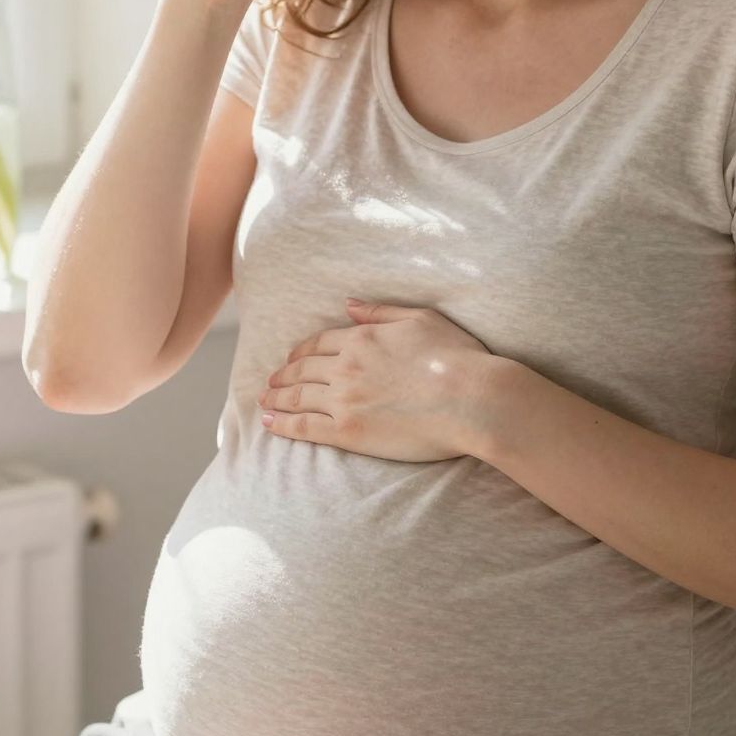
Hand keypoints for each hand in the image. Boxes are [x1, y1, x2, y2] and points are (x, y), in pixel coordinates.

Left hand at [256, 298, 495, 462]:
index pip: (320, 343)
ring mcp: (344, 399)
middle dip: (283, 375)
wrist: (470, 398)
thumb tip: (349, 304)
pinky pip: (304, 426)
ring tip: (265, 401)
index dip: (302, 351)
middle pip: (302, 369)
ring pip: (298, 397)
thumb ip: (381, 312)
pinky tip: (269, 422)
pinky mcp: (348, 431)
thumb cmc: (457, 357)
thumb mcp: (421, 319)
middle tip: (271, 382)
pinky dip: (282, 423)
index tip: (293, 358)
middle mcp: (346, 366)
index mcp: (362, 338)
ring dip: (276, 398)